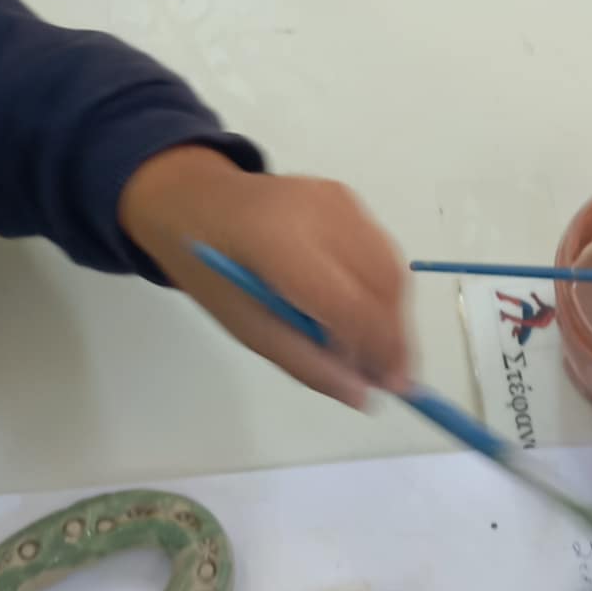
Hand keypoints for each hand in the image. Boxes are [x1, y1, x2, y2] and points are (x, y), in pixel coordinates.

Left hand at [119, 147, 408, 407]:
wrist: (195, 201)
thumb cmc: (212, 271)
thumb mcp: (246, 327)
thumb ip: (305, 362)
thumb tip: (362, 395)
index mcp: (279, 244)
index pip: (349, 303)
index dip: (379, 348)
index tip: (396, 389)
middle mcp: (318, 212)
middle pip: (383, 282)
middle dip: (395, 335)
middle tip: (389, 378)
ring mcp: (337, 198)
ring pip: (390, 266)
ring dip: (393, 313)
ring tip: (375, 349)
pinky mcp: (346, 196)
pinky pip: (380, 250)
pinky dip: (381, 287)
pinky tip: (360, 311)